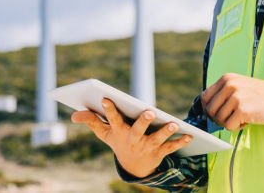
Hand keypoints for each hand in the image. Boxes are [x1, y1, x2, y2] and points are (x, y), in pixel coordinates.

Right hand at [71, 98, 191, 177]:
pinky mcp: (160, 152)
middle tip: (150, 111)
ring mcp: (147, 146)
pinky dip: (181, 141)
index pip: (112, 119)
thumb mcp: (105, 134)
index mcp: (119, 132)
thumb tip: (74, 114)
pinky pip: (171, 147)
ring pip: (157, 138)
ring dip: (165, 131)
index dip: (109, 109)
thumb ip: (92, 122)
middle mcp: (133, 139)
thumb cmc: (119, 141)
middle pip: (137, 129)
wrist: (134, 166)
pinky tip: (190, 135)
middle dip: (143, 121)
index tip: (106, 97)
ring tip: (173, 123)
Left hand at [202, 73, 263, 130]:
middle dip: (219, 119)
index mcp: (227, 78)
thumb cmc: (261, 95)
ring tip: (243, 116)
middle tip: (233, 117)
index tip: (219, 114)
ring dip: (230, 122)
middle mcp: (229, 85)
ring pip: (219, 120)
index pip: (205, 98)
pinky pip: (229, 126)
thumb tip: (207, 110)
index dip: (209, 110)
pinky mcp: (242, 109)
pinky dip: (238, 127)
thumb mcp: (240, 86)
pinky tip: (248, 120)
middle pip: (210, 110)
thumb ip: (224, 94)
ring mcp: (236, 96)